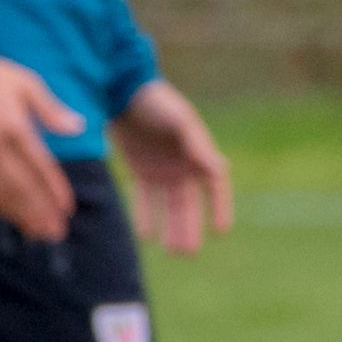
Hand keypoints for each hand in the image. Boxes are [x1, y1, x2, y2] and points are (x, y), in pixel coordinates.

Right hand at [0, 57, 82, 241]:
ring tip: (36, 232)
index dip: (54, 189)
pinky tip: (8, 215)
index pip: (39, 165)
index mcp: (14, 125)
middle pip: (21, 185)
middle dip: (39, 211)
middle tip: (55, 233)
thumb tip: (79, 127)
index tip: (67, 209)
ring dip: (19, 214)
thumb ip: (51, 109)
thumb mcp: (26, 83)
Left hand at [113, 79, 235, 257]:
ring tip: (172, 251)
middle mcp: (183, 164)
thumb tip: (221, 170)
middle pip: (190, 202)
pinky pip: (145, 198)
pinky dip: (146, 216)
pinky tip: (146, 236)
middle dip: (190, 227)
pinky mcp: (141, 169)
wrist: (120, 89)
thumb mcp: (179, 120)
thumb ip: (198, 145)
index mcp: (198, 151)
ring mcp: (162, 168)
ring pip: (169, 206)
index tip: (220, 231)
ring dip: (172, 227)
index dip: (220, 207)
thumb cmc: (155, 101)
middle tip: (188, 253)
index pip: (216, 185)